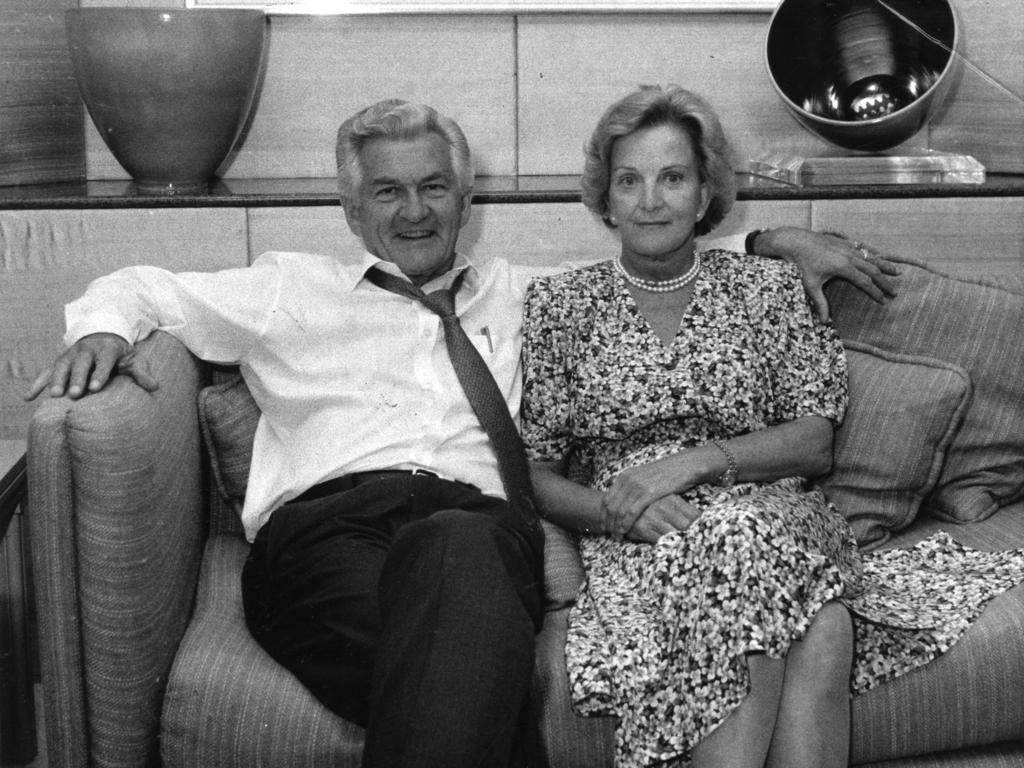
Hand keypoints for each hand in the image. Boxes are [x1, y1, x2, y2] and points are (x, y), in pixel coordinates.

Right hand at [24, 332, 158, 400]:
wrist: (104, 335)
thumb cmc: (121, 354)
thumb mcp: (134, 360)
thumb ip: (142, 373)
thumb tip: (155, 386)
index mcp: (107, 350)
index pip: (104, 362)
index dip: (100, 374)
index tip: (96, 387)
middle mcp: (87, 351)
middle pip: (81, 364)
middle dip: (77, 378)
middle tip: (76, 394)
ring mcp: (71, 355)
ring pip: (62, 366)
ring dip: (58, 379)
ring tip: (55, 395)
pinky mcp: (60, 361)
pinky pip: (46, 371)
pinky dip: (37, 383)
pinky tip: (28, 397)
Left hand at [602, 455, 696, 538]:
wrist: (684, 465)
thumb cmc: (666, 474)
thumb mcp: (643, 476)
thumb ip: (632, 486)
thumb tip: (623, 501)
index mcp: (625, 476)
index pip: (606, 498)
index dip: (603, 514)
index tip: (604, 525)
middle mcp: (628, 480)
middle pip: (610, 506)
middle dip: (608, 523)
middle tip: (610, 534)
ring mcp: (637, 486)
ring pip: (619, 511)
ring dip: (616, 526)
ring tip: (617, 537)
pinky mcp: (649, 493)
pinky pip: (632, 512)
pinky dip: (626, 524)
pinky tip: (625, 532)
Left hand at [757, 227, 901, 322]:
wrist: (794, 241)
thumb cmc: (801, 264)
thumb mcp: (810, 285)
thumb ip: (820, 303)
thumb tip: (823, 321)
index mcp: (844, 267)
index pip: (865, 283)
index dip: (876, 293)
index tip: (884, 301)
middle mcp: (849, 256)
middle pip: (873, 270)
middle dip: (885, 282)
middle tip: (895, 292)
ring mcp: (847, 247)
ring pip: (871, 257)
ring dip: (884, 265)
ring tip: (897, 271)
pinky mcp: (843, 241)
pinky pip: (862, 248)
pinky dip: (872, 253)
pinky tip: (878, 255)